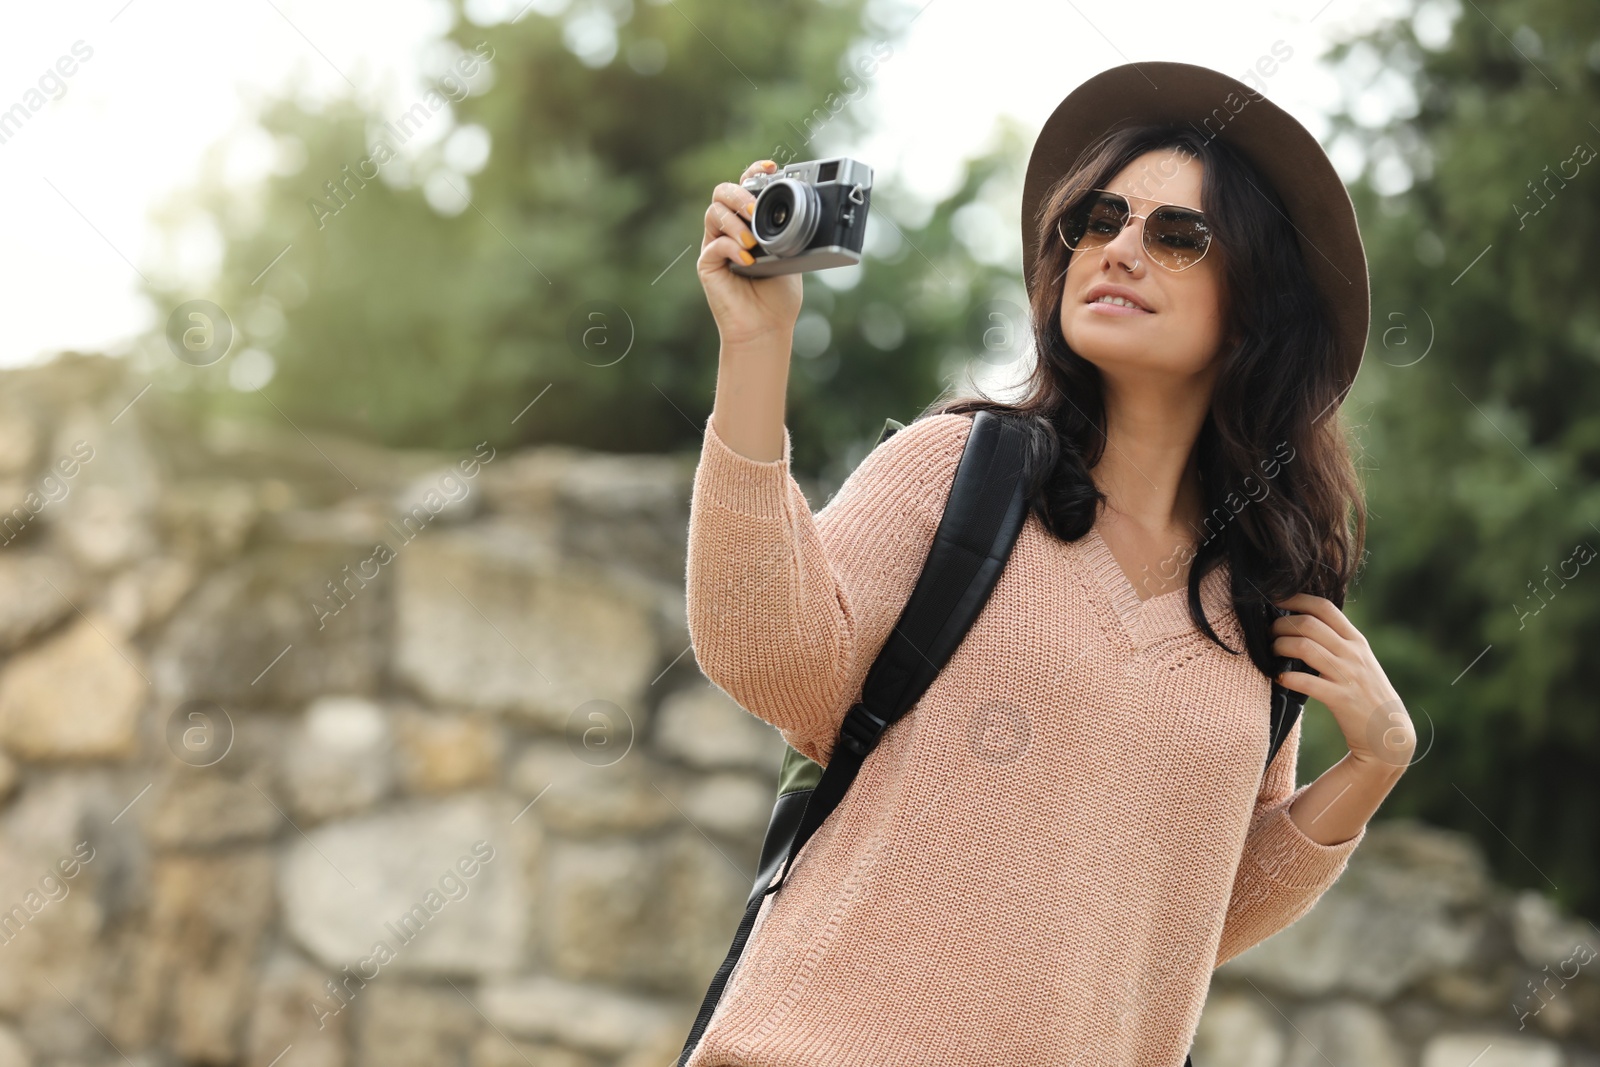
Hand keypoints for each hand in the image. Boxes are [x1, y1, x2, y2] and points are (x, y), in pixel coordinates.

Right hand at [697, 159, 803, 348]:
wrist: (766, 327)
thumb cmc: (778, 297)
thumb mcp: (793, 256)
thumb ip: (791, 232)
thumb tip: (804, 209)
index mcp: (749, 223)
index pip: (744, 187)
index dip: (753, 171)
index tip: (771, 168)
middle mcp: (729, 230)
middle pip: (722, 192)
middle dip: (739, 194)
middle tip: (755, 211)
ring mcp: (716, 246)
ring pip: (713, 213)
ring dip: (734, 222)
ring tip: (752, 242)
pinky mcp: (707, 265)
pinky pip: (713, 246)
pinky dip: (731, 248)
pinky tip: (747, 261)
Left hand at [1272, 593, 1415, 772]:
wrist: (1388, 731)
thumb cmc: (1366, 693)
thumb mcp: (1358, 660)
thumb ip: (1337, 642)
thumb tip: (1303, 624)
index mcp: (1356, 640)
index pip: (1325, 607)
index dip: (1297, 599)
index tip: (1276, 600)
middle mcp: (1353, 653)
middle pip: (1309, 624)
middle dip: (1281, 625)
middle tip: (1268, 632)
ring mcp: (1348, 675)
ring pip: (1304, 647)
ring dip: (1280, 646)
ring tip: (1271, 652)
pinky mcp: (1341, 699)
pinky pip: (1306, 682)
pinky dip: (1287, 677)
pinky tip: (1279, 678)